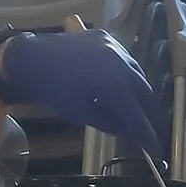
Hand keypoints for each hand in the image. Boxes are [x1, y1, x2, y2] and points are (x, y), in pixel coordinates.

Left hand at [0, 27, 161, 156]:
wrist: (32, 58)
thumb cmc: (54, 91)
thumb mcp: (83, 114)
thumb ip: (112, 123)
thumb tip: (130, 131)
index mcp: (115, 85)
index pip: (137, 115)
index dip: (146, 134)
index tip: (153, 148)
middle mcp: (122, 63)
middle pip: (145, 92)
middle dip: (149, 112)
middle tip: (148, 128)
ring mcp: (116, 47)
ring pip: (138, 74)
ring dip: (140, 92)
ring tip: (138, 108)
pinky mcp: (107, 38)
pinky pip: (126, 60)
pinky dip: (128, 75)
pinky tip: (123, 85)